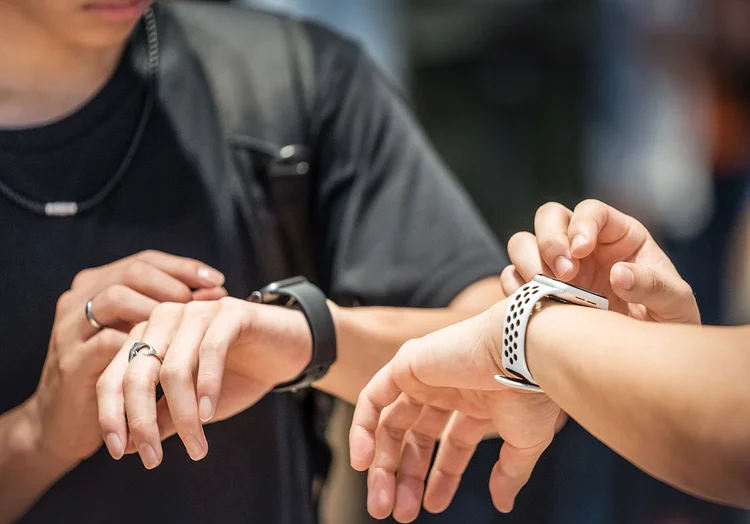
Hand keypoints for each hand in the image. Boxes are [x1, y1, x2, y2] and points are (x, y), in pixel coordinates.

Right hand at [25, 251, 225, 465]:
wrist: (64, 425)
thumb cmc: (115, 375)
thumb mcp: (139, 337)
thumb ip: (167, 313)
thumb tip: (218, 293)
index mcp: (97, 286)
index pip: (146, 261)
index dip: (184, 268)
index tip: (219, 281)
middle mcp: (79, 299)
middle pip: (133, 272)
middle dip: (177, 286)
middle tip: (209, 305)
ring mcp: (71, 329)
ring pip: (118, 298)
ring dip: (160, 311)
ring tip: (190, 329)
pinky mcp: (71, 362)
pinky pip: (109, 343)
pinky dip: (144, 348)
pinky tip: (171, 359)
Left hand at [96, 297, 312, 468]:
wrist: (288, 350)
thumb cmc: (238, 376)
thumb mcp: (195, 405)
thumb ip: (162, 417)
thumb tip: (125, 447)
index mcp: (148, 338)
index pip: (114, 376)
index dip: (111, 414)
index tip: (118, 451)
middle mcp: (165, 319)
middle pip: (137, 373)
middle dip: (141, 420)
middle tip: (152, 459)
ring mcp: (197, 312)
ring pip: (174, 368)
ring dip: (183, 414)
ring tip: (196, 447)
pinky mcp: (230, 312)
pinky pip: (211, 350)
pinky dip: (208, 386)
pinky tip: (210, 414)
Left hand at [349, 299, 560, 521]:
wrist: (521, 354)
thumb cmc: (530, 390)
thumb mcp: (524, 441)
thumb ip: (510, 471)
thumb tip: (504, 503)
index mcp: (478, 400)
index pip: (452, 443)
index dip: (442, 476)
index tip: (433, 506)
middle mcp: (449, 387)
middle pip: (417, 437)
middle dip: (406, 476)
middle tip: (397, 512)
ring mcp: (426, 376)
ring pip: (392, 423)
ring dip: (383, 464)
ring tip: (381, 502)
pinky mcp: (406, 365)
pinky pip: (373, 399)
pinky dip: (362, 428)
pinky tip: (363, 461)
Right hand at [504, 200, 699, 323]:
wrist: (642, 362)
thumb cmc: (665, 325)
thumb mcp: (675, 306)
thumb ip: (655, 286)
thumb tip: (619, 273)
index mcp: (618, 236)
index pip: (591, 211)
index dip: (581, 224)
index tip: (581, 251)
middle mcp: (582, 245)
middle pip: (549, 217)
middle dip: (549, 240)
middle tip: (562, 274)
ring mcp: (556, 267)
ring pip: (523, 243)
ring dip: (527, 261)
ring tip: (543, 289)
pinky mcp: (537, 292)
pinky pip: (512, 278)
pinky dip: (515, 287)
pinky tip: (531, 305)